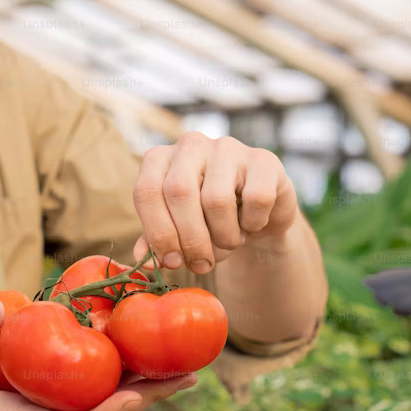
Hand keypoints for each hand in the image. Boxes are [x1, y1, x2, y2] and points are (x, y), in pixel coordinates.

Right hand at [0, 299, 194, 410]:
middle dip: (147, 397)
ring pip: (99, 405)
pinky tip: (137, 354)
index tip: (149, 390)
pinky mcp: (42, 404)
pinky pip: (85, 393)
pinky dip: (114, 377)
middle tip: (191, 373)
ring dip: (138, 386)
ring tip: (180, 363)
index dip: (116, 408)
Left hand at [133, 132, 298, 274]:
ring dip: (224, 236)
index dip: (158, 232)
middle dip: (190, 239)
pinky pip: (256, 198)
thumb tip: (147, 263)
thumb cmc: (209, 220)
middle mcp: (191, 145)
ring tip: (229, 243)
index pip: (147, 191)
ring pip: (217, 200)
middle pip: (179, 193)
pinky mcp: (263, 159)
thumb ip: (158, 242)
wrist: (259, 214)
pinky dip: (253, 223)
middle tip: (201, 265)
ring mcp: (227, 148)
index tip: (172, 262)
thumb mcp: (178, 230)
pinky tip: (251, 225)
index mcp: (160, 159)